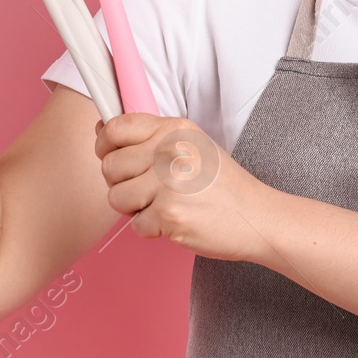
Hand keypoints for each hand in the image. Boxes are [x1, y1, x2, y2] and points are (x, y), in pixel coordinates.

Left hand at [96, 113, 278, 262]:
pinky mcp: (170, 214)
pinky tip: (174, 220)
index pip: (116, 128)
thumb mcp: (191, 145)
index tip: (111, 155)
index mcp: (174, 130)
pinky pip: (135, 225)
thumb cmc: (221, 185)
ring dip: (135, 209)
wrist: (256, 217)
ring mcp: (170, 182)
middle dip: (121, 183)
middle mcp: (171, 151)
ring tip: (162, 205)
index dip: (105, 145)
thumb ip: (149, 138)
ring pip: (116, 198)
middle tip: (147, 190)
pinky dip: (151, 229)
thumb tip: (101, 129)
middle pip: (110, 166)